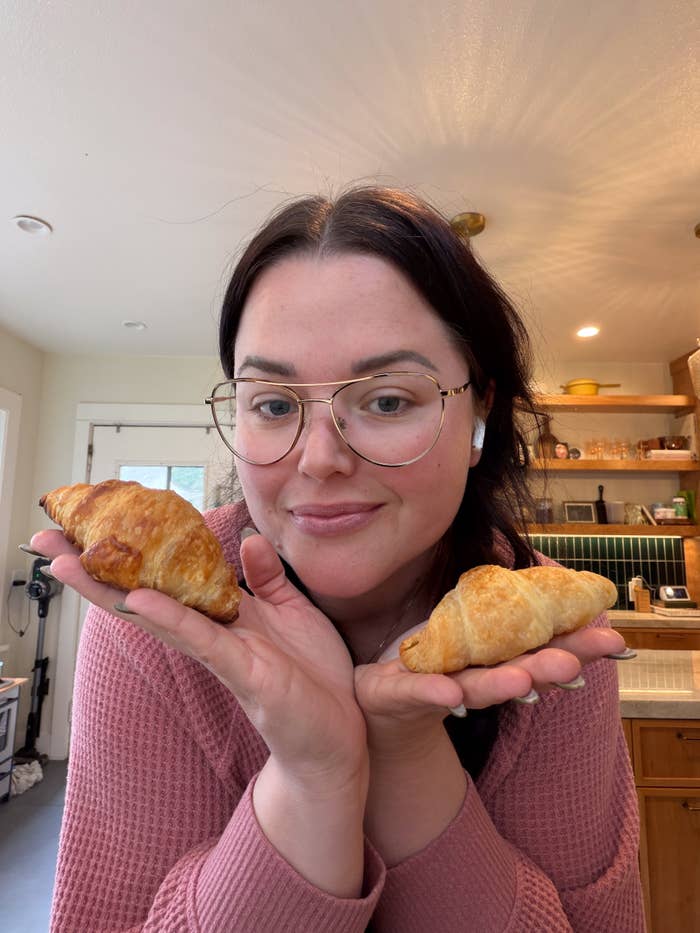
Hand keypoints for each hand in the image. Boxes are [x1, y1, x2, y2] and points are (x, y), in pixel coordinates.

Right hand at [30, 528, 366, 788]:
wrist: (342, 733)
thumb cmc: (313, 676)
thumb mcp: (292, 612)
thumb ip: (266, 578)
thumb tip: (247, 538)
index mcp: (222, 616)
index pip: (164, 579)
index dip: (128, 556)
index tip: (87, 527)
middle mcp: (211, 634)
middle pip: (142, 595)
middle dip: (93, 571)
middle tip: (45, 542)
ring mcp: (221, 655)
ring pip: (157, 616)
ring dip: (109, 590)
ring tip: (67, 563)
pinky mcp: (244, 673)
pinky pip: (202, 641)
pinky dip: (170, 619)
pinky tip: (139, 600)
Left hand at [355, 621, 627, 751]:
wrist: (380, 699)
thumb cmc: (431, 659)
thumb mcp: (466, 626)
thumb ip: (500, 605)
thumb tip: (532, 565)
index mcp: (496, 661)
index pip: (541, 652)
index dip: (576, 647)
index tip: (615, 642)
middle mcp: (477, 680)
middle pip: (518, 673)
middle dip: (549, 668)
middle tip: (578, 663)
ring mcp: (441, 690)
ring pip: (476, 687)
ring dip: (502, 684)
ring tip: (525, 680)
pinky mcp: (401, 694)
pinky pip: (419, 692)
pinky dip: (435, 692)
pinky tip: (450, 692)